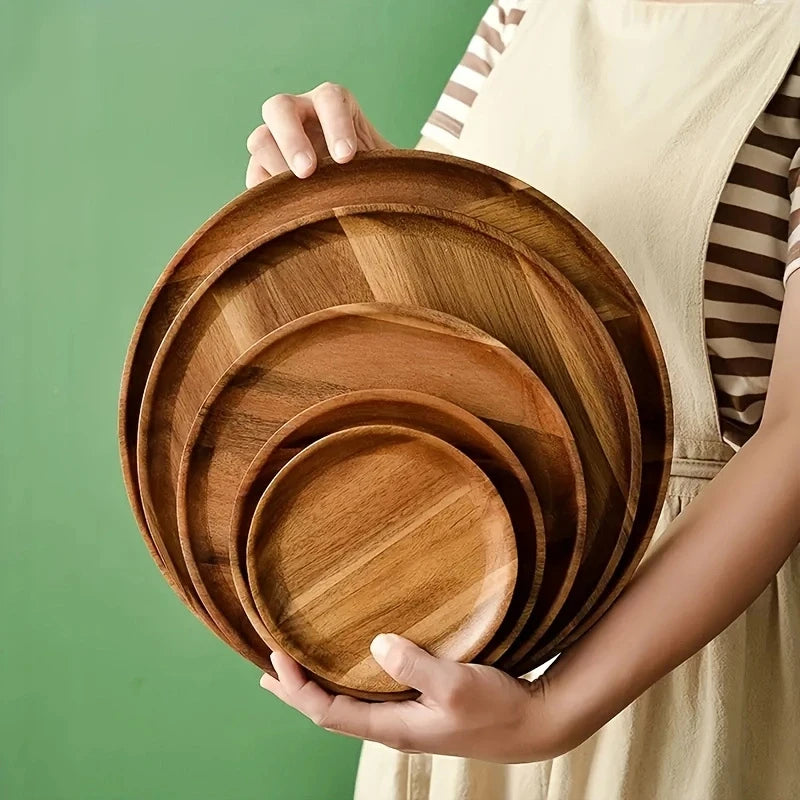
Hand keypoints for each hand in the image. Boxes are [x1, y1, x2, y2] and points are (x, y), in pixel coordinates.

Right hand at [245, 82, 393, 185]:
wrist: (360, 197)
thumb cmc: (378, 177)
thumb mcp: (390, 169)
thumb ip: (394, 171)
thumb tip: (406, 188)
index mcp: (333, 104)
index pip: (330, 99)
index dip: (336, 124)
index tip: (347, 157)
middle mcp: (300, 115)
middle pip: (280, 108)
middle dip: (292, 138)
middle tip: (308, 172)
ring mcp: (276, 141)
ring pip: (260, 139)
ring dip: (274, 164)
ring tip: (295, 194)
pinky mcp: (262, 170)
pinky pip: (254, 176)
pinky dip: (263, 192)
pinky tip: (280, 209)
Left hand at [259, 634, 566, 762]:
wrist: (532, 724)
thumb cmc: (496, 708)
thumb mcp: (455, 686)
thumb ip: (414, 666)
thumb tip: (375, 645)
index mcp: (393, 727)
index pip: (328, 713)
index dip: (297, 688)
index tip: (276, 657)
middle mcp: (392, 726)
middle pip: (330, 713)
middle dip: (296, 691)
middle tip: (266, 671)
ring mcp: (406, 717)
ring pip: (348, 704)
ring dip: (318, 686)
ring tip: (295, 671)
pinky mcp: (420, 706)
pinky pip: (370, 695)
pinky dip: (347, 680)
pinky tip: (350, 668)